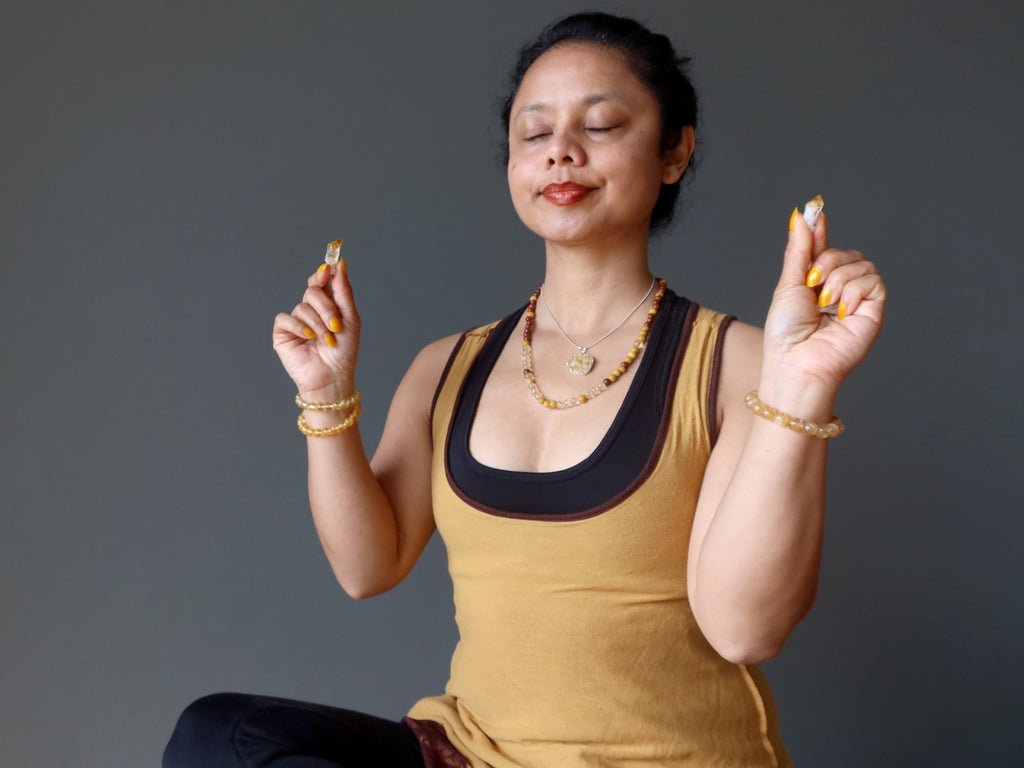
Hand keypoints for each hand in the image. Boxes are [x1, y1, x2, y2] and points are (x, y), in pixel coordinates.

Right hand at [273, 263, 360, 399]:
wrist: (332, 377)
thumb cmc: (344, 352)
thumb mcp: (350, 318)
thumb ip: (343, 291)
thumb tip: (339, 265)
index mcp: (326, 306)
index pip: (320, 282)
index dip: (322, 274)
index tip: (328, 269)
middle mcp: (310, 311)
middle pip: (312, 291)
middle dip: (326, 307)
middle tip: (335, 325)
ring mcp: (295, 322)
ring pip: (302, 307)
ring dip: (318, 324)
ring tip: (326, 340)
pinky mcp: (283, 333)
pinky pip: (286, 318)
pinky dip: (299, 327)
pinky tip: (309, 338)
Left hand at [762, 208, 885, 391]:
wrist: (797, 363)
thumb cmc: (787, 334)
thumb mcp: (789, 285)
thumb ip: (800, 251)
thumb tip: (802, 218)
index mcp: (817, 284)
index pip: (824, 249)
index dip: (821, 232)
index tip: (816, 212)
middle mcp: (840, 290)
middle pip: (845, 252)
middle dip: (826, 261)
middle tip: (812, 285)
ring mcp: (858, 300)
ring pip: (861, 263)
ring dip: (837, 279)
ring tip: (825, 305)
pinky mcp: (874, 310)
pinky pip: (873, 281)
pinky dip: (854, 292)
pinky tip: (841, 312)